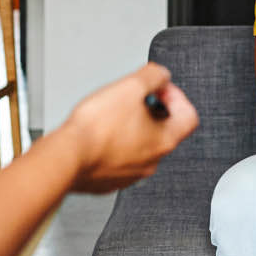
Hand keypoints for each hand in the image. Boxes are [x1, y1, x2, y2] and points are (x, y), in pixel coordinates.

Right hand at [60, 63, 198, 193]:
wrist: (65, 158)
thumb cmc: (96, 128)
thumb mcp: (130, 86)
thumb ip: (153, 75)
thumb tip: (160, 75)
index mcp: (165, 141)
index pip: (189, 116)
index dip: (176, 96)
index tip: (159, 88)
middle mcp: (152, 162)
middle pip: (164, 129)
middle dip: (151, 108)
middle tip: (133, 97)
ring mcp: (131, 174)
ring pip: (141, 145)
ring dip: (132, 126)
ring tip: (112, 114)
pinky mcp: (110, 180)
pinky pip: (119, 158)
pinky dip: (114, 143)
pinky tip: (100, 132)